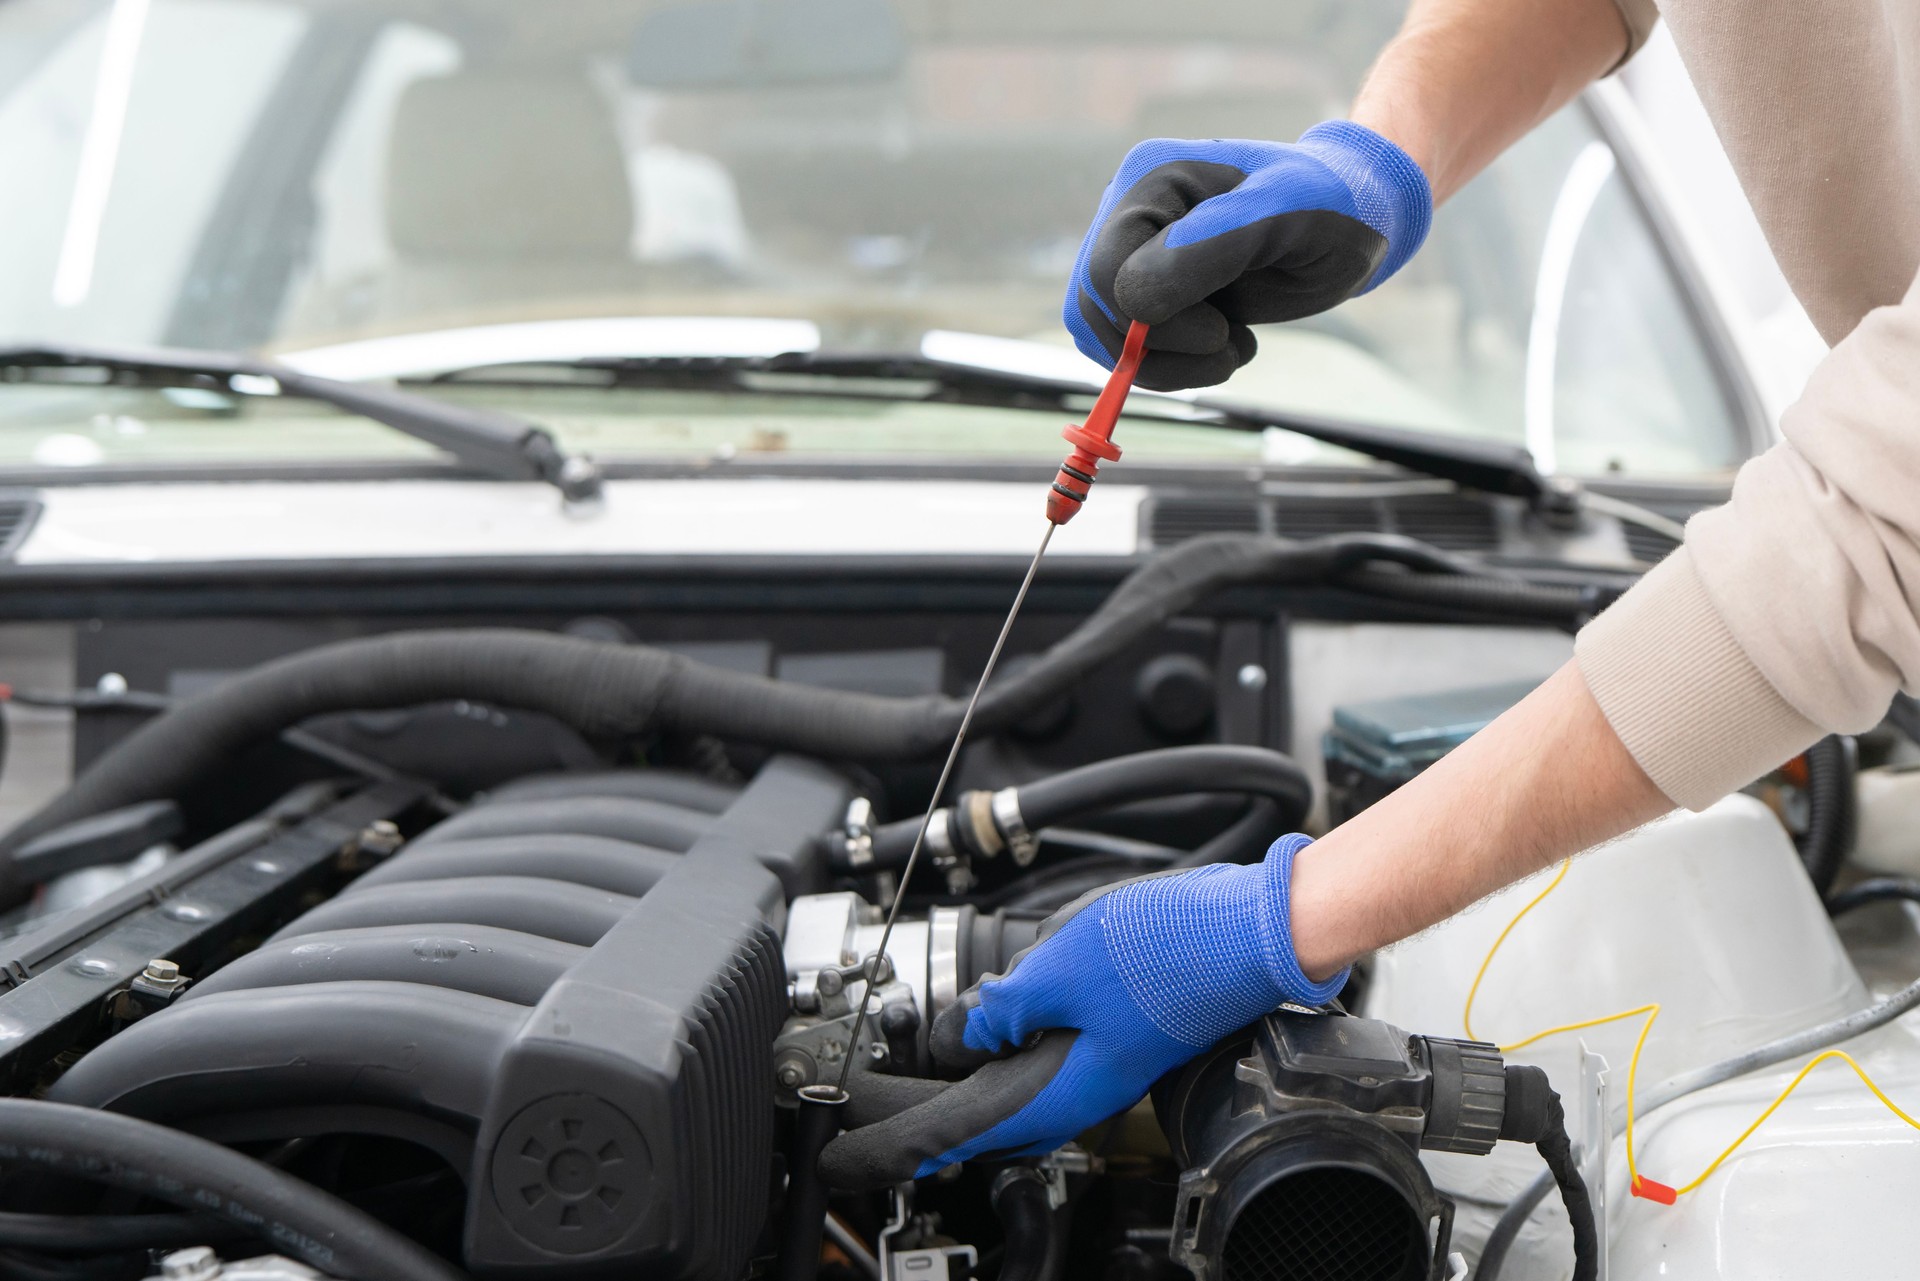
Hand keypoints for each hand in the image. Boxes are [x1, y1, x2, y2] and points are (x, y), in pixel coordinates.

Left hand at [819, 835, 1344, 1188]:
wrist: (1254, 928)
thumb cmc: (1171, 949)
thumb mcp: (1058, 971)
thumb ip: (1000, 1007)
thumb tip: (959, 1034)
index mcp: (1066, 1087)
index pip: (962, 1131)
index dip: (900, 1145)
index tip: (849, 1161)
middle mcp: (1085, 1087)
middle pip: (987, 1120)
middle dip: (925, 1122)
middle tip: (867, 1119)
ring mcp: (1104, 1059)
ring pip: (1018, 1092)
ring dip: (965, 1090)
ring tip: (914, 1089)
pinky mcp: (1117, 1030)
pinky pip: (1046, 1059)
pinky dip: (1005, 1057)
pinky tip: (991, 1041)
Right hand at [1063, 123, 1430, 390]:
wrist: (1354, 220)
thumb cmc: (1329, 206)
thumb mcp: (1283, 217)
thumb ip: (1209, 248)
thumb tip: (1132, 297)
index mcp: (1150, 180)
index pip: (1105, 268)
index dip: (1148, 316)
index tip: (1220, 331)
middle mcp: (1128, 215)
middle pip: (1094, 308)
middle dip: (1160, 347)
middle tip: (1231, 345)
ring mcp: (1134, 258)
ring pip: (1102, 338)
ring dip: (1168, 364)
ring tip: (1235, 346)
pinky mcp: (1149, 296)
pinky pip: (1125, 352)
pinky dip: (1173, 368)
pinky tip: (1225, 344)